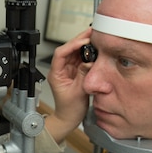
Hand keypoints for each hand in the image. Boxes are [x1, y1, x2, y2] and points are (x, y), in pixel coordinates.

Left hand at [44, 28, 93, 142]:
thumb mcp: (78, 92)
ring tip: (96, 38)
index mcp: (55, 74)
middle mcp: (60, 70)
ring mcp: (67, 70)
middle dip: (80, 40)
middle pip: (68, 50)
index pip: (60, 53)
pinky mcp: (75, 72)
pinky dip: (88, 53)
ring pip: (75, 53)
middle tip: (92, 33)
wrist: (69, 118)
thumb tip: (89, 60)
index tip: (84, 41)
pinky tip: (95, 49)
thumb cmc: (69, 109)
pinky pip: (81, 59)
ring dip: (85, 45)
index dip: (72, 45)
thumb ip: (83, 74)